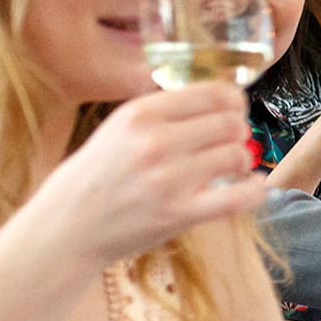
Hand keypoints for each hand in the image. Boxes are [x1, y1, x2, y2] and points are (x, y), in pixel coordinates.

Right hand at [17, 85, 266, 274]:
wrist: (64, 227)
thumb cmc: (97, 175)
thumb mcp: (119, 127)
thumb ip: (165, 111)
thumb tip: (222, 97)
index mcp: (140, 113)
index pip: (213, 93)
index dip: (233, 102)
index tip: (233, 111)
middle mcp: (154, 142)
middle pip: (231, 123)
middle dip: (238, 131)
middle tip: (229, 142)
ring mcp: (168, 179)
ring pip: (237, 155)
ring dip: (241, 161)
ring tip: (229, 168)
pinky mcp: (178, 214)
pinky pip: (239, 197)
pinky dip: (255, 190)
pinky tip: (253, 186)